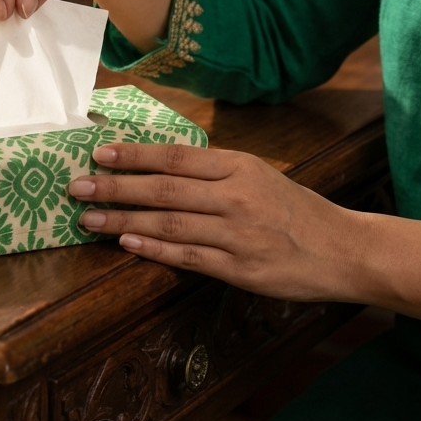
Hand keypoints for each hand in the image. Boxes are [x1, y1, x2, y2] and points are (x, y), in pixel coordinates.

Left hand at [69, 142, 420, 328]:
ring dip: (123, 221)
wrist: (343, 249)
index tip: (99, 153)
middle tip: (76, 186)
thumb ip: (215, 173)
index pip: (175, 158)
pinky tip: (127, 246)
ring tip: (89, 218)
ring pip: (168, 224)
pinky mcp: (239, 268)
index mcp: (239, 167)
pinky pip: (188, 257)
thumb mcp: (259, 177)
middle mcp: (235, 196)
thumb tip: (161, 168)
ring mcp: (236, 234)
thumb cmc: (296, 211)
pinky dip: (154, 250)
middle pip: (163, 189)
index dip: (133, 155)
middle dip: (115, 187)